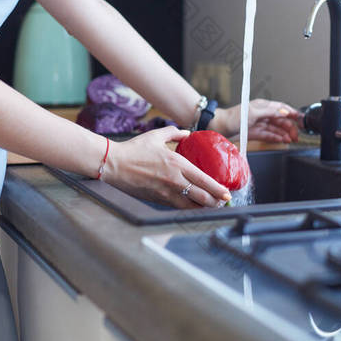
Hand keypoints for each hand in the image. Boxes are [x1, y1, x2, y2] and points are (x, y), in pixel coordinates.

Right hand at [102, 126, 231, 208]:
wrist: (113, 164)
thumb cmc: (134, 149)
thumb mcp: (157, 136)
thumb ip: (175, 133)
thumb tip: (187, 133)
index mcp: (177, 164)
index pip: (204, 180)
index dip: (218, 189)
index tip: (227, 193)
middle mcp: (174, 180)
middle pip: (201, 196)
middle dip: (215, 201)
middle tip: (223, 202)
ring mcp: (166, 192)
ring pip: (190, 205)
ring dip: (203, 207)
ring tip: (212, 206)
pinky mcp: (157, 200)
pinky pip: (178, 206)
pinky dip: (188, 208)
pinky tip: (194, 207)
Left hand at [209, 99, 300, 142]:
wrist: (219, 127)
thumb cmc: (233, 118)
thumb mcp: (253, 112)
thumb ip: (270, 112)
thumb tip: (284, 111)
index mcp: (263, 106)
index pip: (282, 108)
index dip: (292, 113)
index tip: (301, 119)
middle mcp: (262, 114)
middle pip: (281, 120)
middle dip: (290, 126)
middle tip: (296, 135)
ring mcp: (259, 124)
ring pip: (276, 128)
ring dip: (284, 133)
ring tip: (291, 139)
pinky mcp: (255, 133)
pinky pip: (269, 135)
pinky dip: (276, 137)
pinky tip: (282, 140)